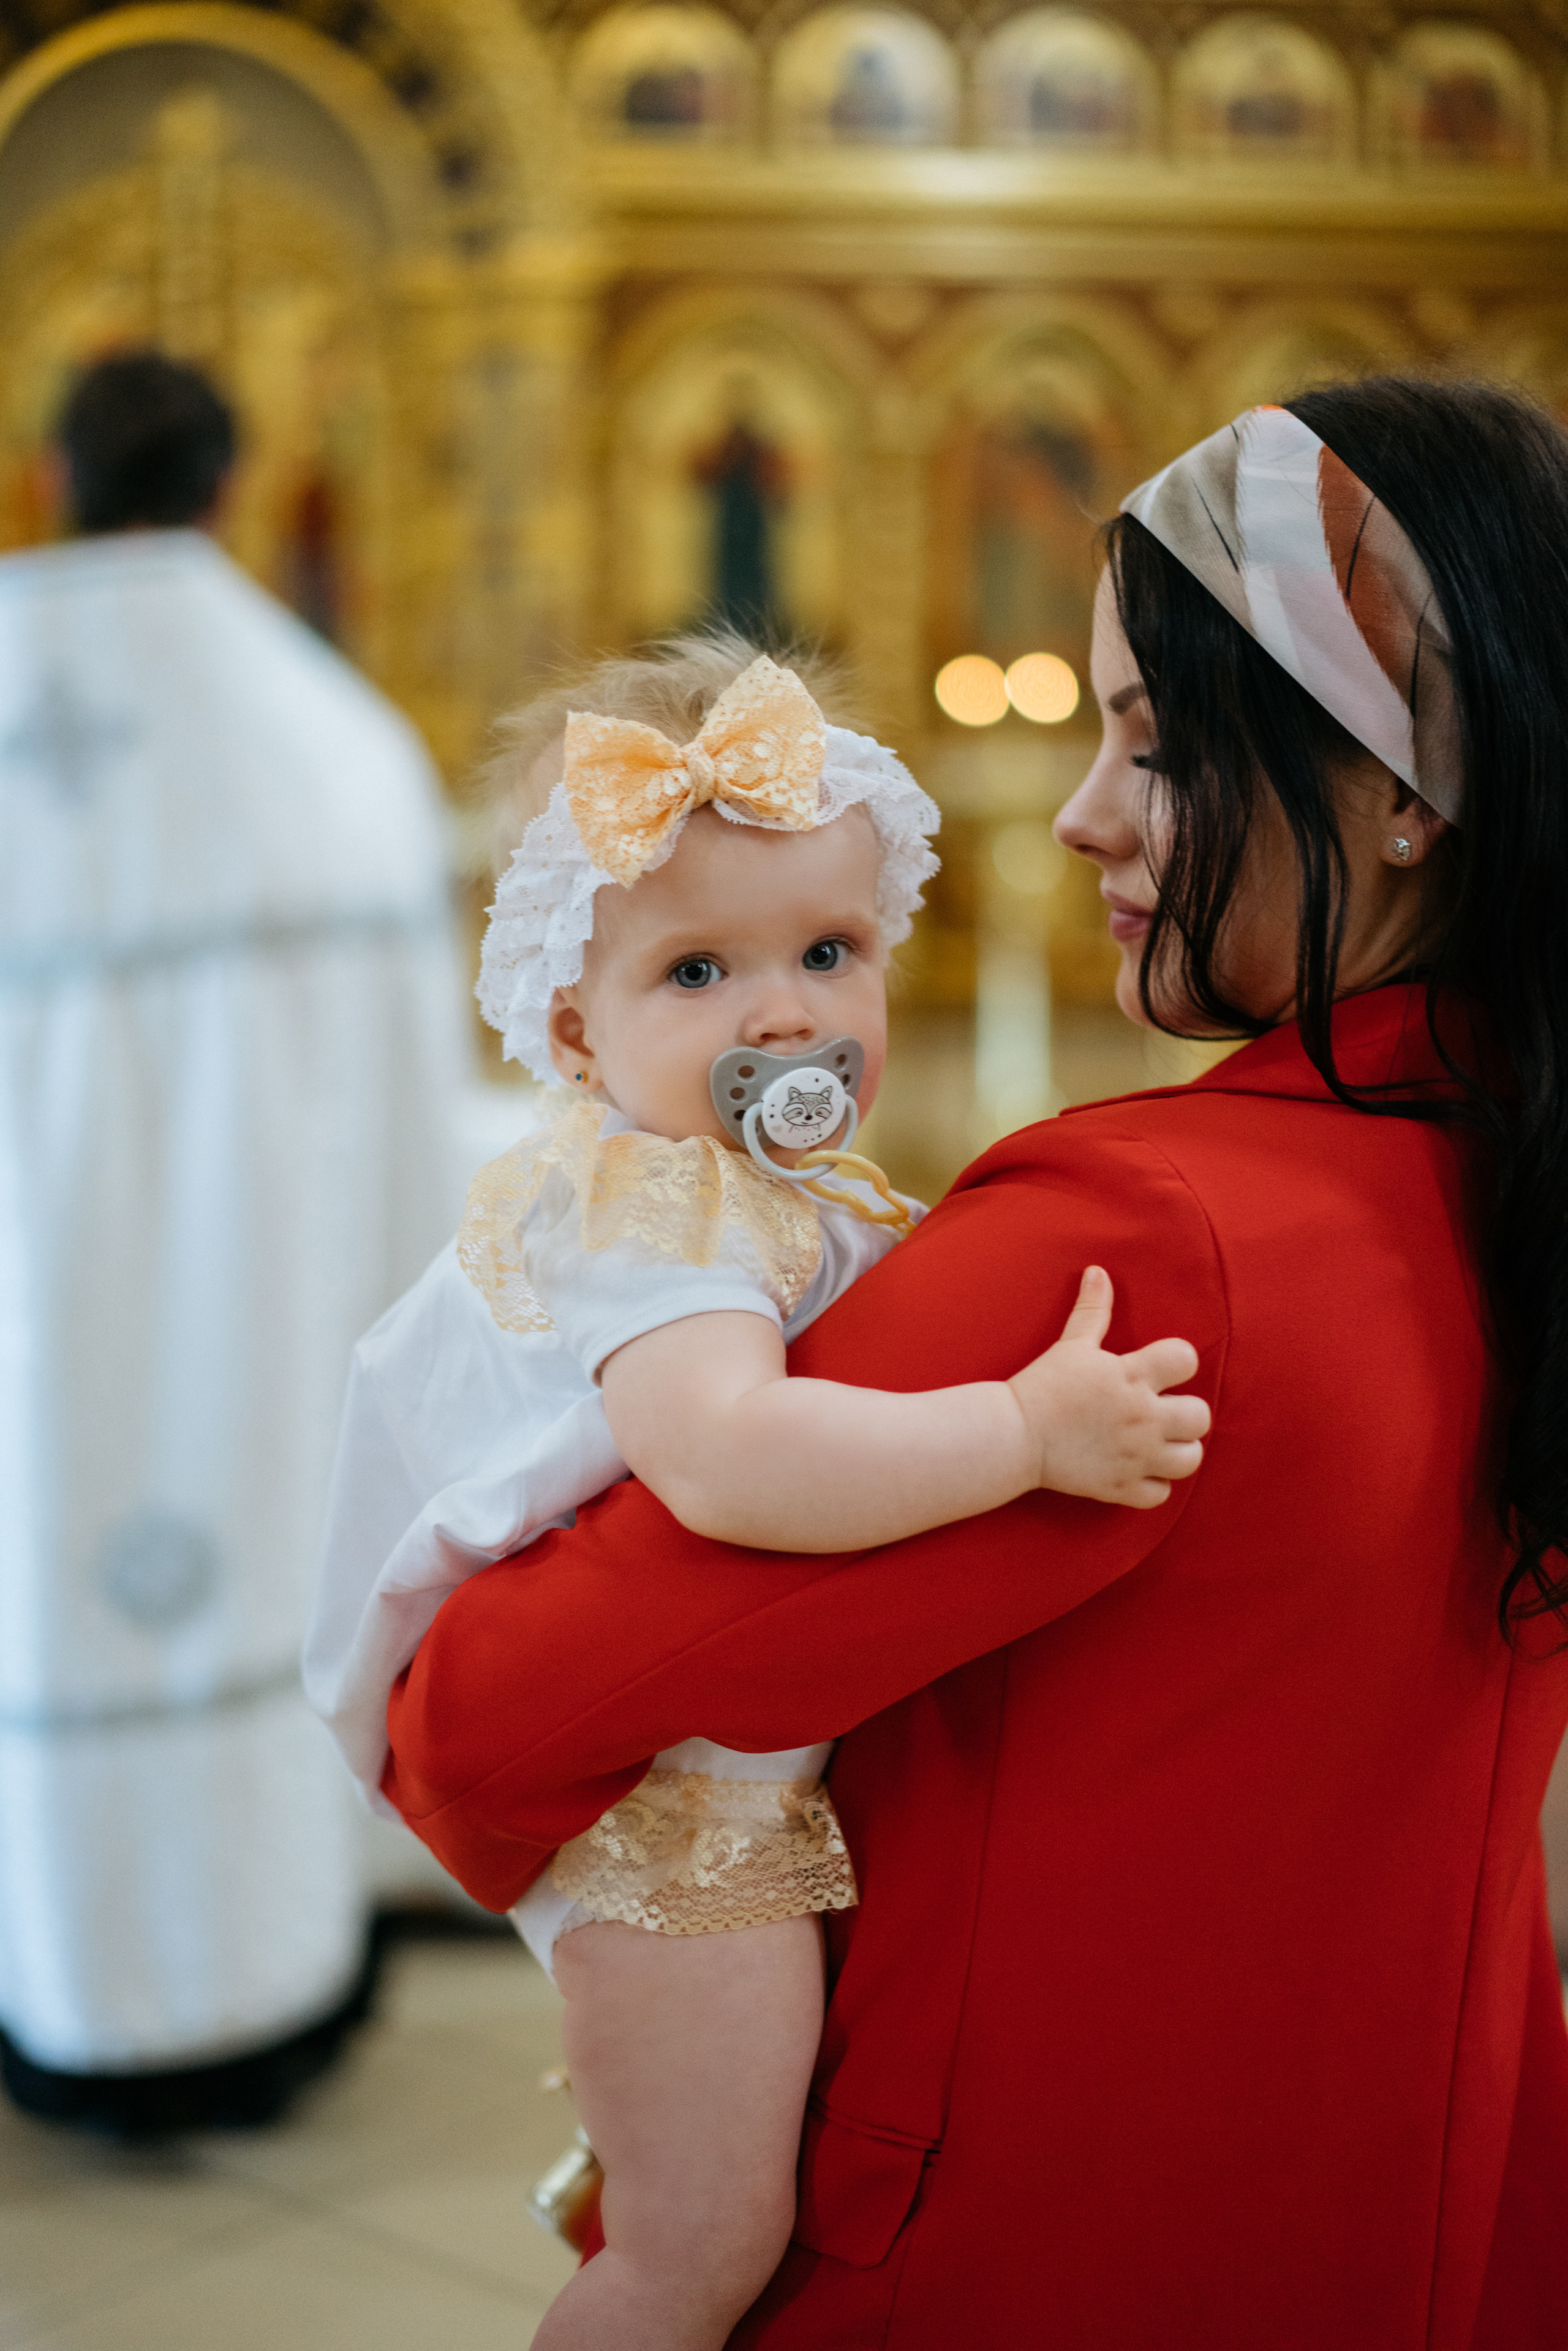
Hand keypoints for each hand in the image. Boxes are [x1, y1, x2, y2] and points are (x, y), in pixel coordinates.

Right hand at [1006, 1267, 1209, 1509]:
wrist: (1013, 1434)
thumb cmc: (1044, 1386)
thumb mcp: (1071, 1344)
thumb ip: (1093, 1310)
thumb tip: (1098, 1272)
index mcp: (1132, 1376)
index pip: (1187, 1359)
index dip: (1179, 1361)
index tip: (1162, 1369)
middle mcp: (1142, 1417)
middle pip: (1200, 1416)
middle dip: (1187, 1414)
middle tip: (1165, 1413)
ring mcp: (1134, 1455)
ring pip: (1190, 1459)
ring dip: (1179, 1452)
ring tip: (1160, 1445)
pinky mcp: (1120, 1486)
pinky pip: (1160, 1495)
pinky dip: (1153, 1486)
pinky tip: (1138, 1471)